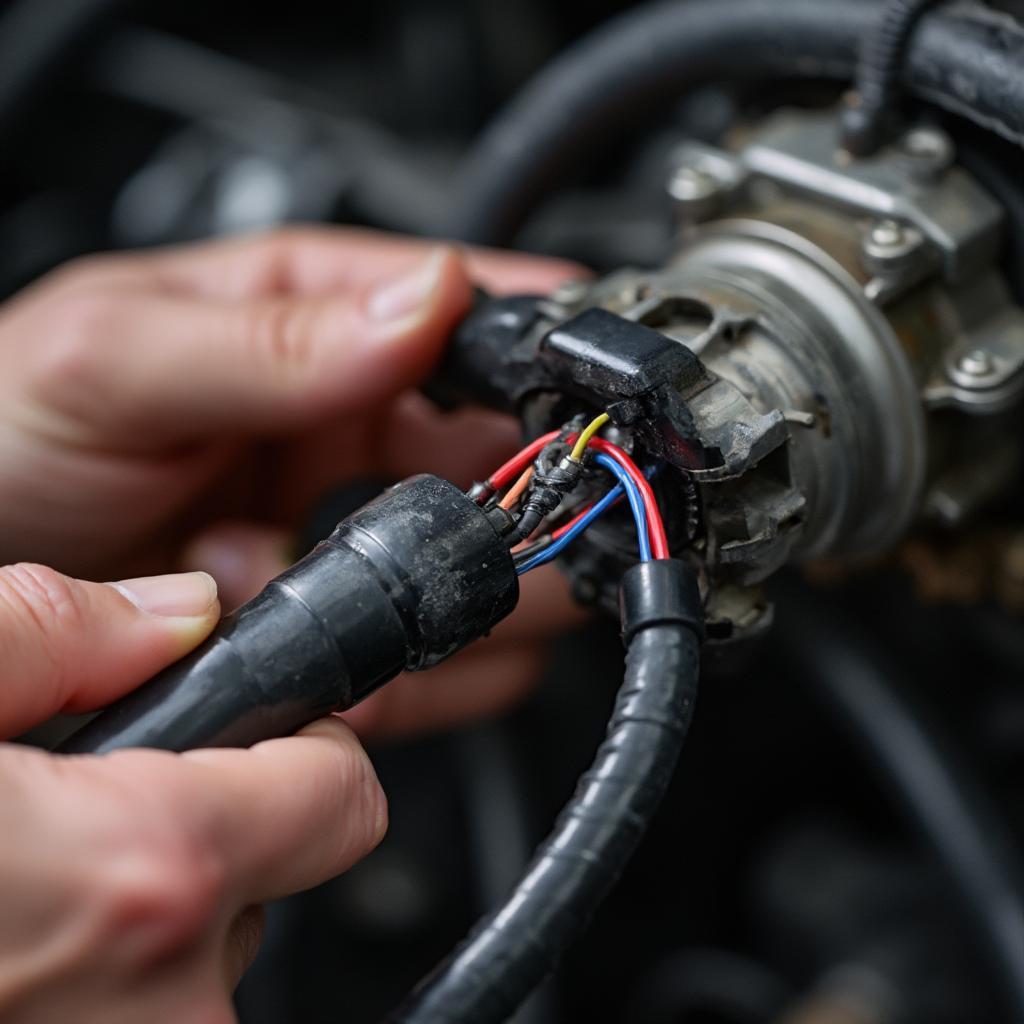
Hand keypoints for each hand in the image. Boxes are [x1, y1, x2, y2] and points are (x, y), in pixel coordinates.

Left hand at [0, 228, 586, 738]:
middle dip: (519, 504)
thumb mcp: (113, 360)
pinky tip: (343, 658)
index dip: (547, 362)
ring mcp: (362, 535)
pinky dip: (419, 675)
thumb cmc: (8, 435)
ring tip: (339, 589)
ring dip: (456, 597)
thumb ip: (270, 340)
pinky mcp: (355, 631)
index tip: (577, 410)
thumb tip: (426, 302)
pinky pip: (443, 662)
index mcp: (326, 326)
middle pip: (514, 460)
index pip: (483, 323)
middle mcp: (363, 432)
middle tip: (470, 529)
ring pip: (498, 571)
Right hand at [0, 564, 385, 1022]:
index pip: (345, 795)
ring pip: (212, 962)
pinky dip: (119, 973)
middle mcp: (163, 1008)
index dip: (315, 744)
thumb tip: (175, 612)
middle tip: (115, 805)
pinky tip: (34, 936)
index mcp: (143, 873)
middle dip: (224, 831)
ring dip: (161, 914)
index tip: (275, 729)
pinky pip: (152, 1011)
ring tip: (50, 878)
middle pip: (283, 880)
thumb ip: (59, 633)